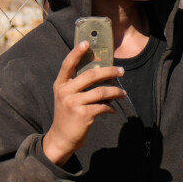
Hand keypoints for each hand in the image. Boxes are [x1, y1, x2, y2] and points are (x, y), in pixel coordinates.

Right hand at [44, 42, 122, 164]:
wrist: (61, 138)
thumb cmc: (67, 115)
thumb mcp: (66, 97)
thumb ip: (77, 85)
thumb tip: (101, 72)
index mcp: (60, 84)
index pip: (68, 64)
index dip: (77, 53)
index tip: (87, 42)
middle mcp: (65, 91)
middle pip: (91, 75)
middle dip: (109, 71)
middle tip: (121, 71)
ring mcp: (73, 103)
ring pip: (101, 91)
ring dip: (115, 92)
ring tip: (122, 93)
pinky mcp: (83, 114)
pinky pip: (103, 106)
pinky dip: (110, 108)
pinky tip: (112, 110)